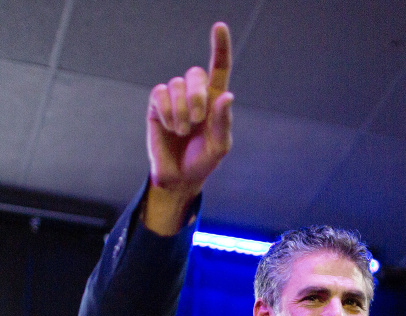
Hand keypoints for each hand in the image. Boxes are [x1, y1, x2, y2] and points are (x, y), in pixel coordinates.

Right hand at [145, 21, 233, 227]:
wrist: (179, 176)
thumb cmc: (204, 161)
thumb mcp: (220, 146)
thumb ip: (223, 122)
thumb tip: (225, 96)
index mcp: (216, 101)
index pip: (219, 69)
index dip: (220, 48)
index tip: (219, 27)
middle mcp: (195, 95)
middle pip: (195, 74)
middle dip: (197, 97)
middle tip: (197, 121)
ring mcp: (175, 98)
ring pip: (176, 85)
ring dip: (181, 112)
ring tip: (183, 131)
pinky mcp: (157, 105)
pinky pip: (160, 94)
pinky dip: (167, 112)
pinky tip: (171, 128)